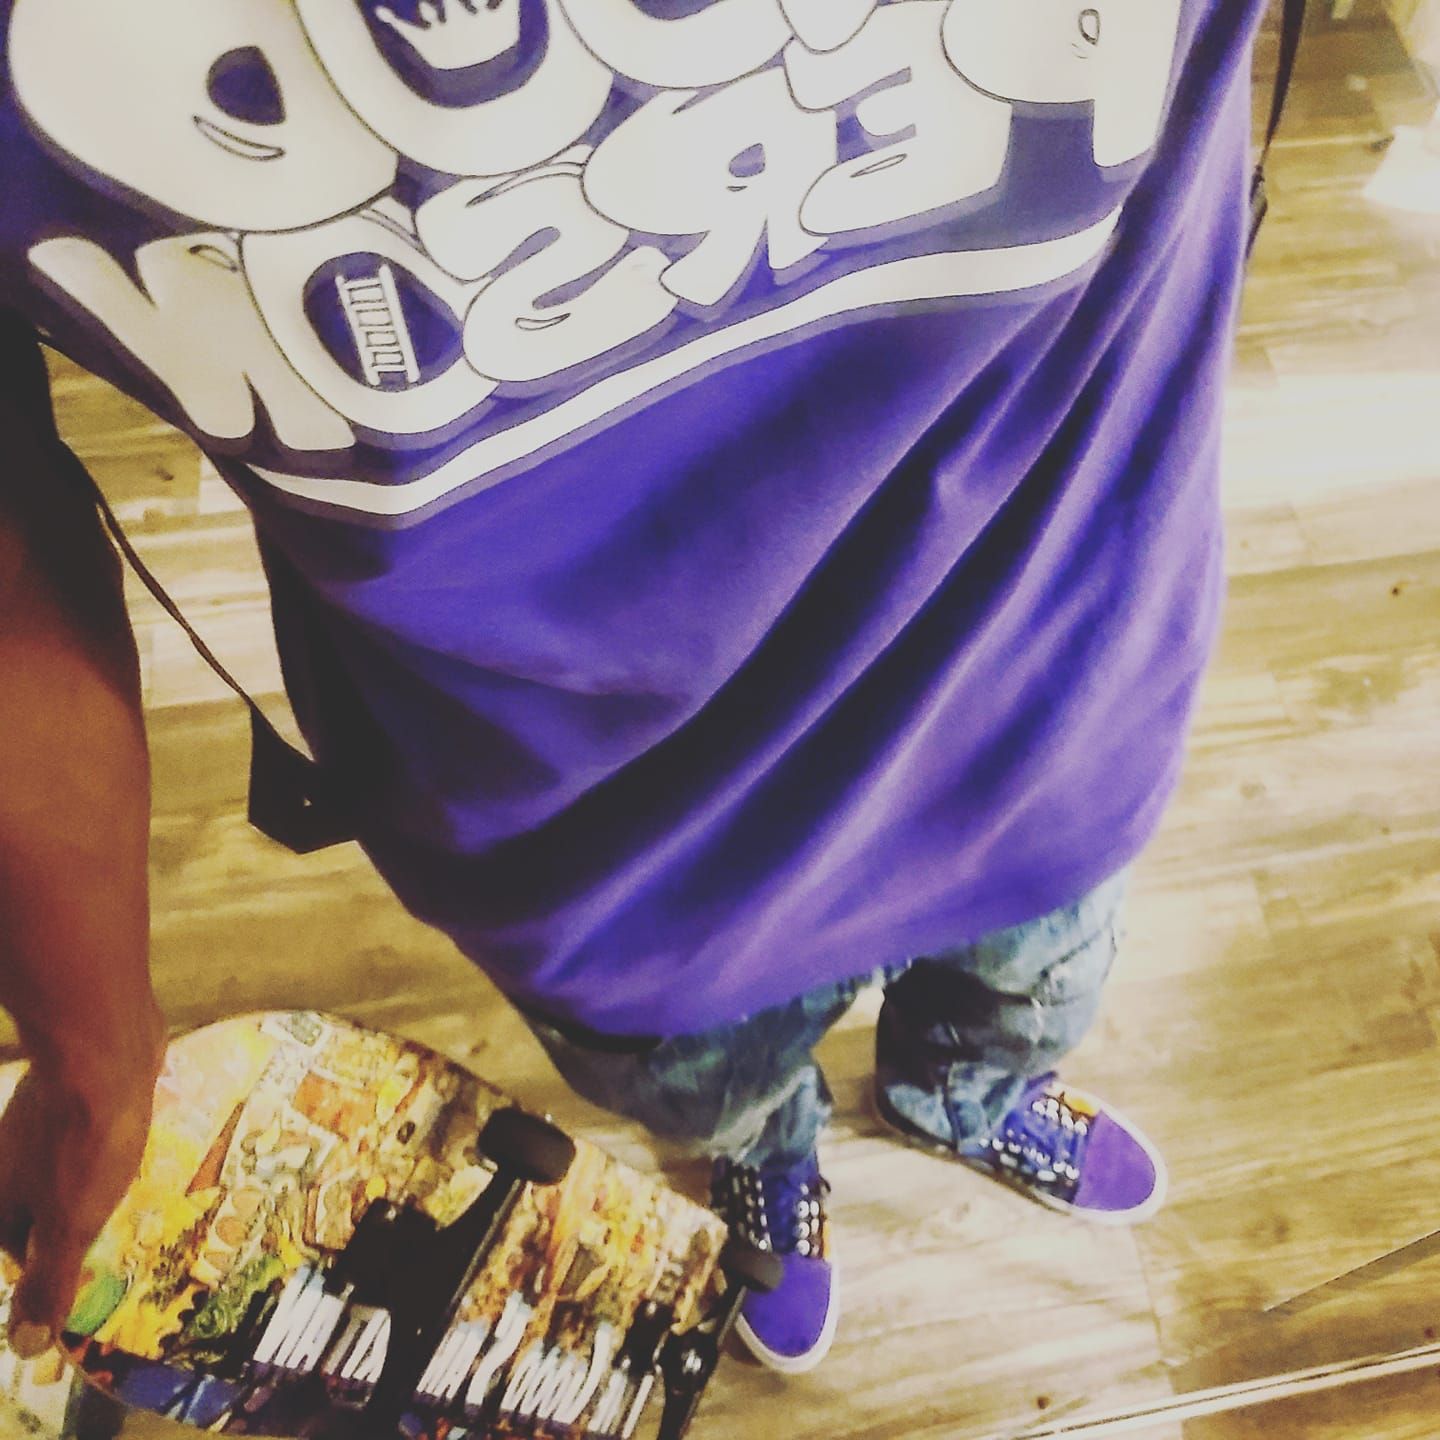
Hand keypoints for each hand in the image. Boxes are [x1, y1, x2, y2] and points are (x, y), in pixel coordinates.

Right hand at [0, 1033, 162, 1355]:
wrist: (105, 1044)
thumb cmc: (85, 1141)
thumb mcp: (69, 1224)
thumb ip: (47, 1282)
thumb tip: (27, 1347)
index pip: (15, 1252)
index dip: (47, 1273)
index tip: (86, 1284)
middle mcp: (9, 1155)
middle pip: (37, 1205)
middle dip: (73, 1225)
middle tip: (121, 1240)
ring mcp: (43, 1116)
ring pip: (64, 1163)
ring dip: (95, 1180)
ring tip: (138, 1195)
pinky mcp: (81, 1086)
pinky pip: (91, 1124)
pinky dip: (112, 1139)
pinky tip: (144, 1141)